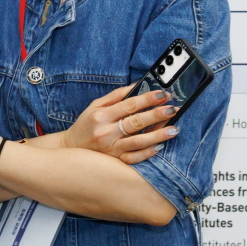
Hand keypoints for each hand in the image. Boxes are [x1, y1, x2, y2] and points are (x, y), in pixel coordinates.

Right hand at [57, 85, 175, 163]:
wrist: (71, 148)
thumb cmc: (86, 124)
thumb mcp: (95, 106)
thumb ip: (116, 96)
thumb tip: (137, 85)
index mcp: (101, 115)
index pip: (129, 105)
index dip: (147, 99)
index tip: (163, 94)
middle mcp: (106, 132)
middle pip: (136, 122)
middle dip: (156, 114)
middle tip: (173, 109)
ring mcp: (110, 148)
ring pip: (138, 141)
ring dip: (158, 135)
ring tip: (174, 129)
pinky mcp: (115, 160)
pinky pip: (134, 158)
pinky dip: (147, 153)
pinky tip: (159, 147)